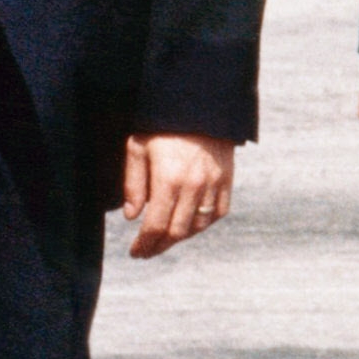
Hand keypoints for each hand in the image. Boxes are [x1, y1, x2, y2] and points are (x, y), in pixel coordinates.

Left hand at [121, 133, 234, 257]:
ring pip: (198, 226)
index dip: (144, 243)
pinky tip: (189, 226)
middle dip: (159, 246)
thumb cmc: (162, 126)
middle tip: (146, 251)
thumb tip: (131, 216)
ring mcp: (213, 185)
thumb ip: (133, 183)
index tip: (135, 252)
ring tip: (164, 240)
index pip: (156, 225)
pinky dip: (203, 225)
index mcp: (169, 179)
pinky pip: (218, 213)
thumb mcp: (138, 148)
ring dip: (180, 238)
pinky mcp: (227, 181)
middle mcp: (194, 186)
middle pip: (177, 231)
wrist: (200, 106)